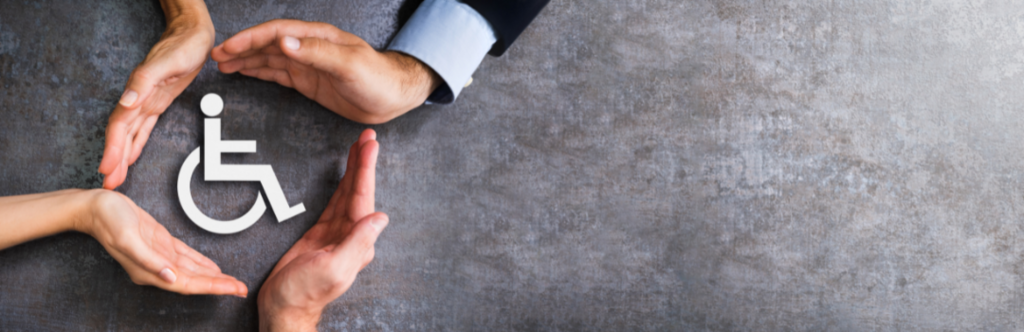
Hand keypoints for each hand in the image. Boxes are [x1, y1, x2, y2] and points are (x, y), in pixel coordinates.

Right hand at [79, 190, 247, 296]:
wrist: (95, 206)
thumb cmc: (108, 220)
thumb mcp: (126, 238)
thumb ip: (148, 260)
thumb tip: (169, 277)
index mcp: (149, 270)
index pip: (187, 284)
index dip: (212, 287)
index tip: (233, 289)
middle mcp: (156, 267)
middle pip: (194, 280)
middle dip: (219, 285)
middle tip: (242, 288)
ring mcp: (159, 256)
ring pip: (192, 271)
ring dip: (213, 277)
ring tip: (233, 282)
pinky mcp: (160, 243)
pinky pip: (186, 257)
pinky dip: (201, 263)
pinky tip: (213, 269)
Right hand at [98, 2, 214, 189]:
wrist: (193, 36)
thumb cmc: (181, 46)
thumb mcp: (165, 63)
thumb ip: (144, 82)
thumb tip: (127, 102)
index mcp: (136, 93)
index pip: (119, 126)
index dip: (112, 148)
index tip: (106, 168)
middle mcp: (137, 99)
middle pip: (120, 135)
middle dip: (113, 159)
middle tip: (108, 183)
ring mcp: (146, 102)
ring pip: (129, 135)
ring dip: (122, 156)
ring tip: (116, 177)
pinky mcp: (157, 103)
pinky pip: (143, 128)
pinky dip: (136, 144)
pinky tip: (132, 156)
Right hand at [211, 19, 439, 124]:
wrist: (394, 97)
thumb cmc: (379, 78)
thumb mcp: (349, 64)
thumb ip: (317, 53)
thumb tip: (285, 43)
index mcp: (318, 37)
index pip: (276, 33)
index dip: (250, 39)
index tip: (229, 46)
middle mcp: (310, 48)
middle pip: (267, 44)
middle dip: (241, 49)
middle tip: (215, 56)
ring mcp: (308, 64)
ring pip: (269, 59)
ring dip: (245, 61)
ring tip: (222, 65)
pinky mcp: (309, 81)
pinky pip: (278, 74)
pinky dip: (259, 73)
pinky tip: (245, 73)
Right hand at [258, 129, 387, 330]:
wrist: (283, 307)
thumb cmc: (305, 293)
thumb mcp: (332, 268)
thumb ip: (356, 243)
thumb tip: (380, 218)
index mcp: (358, 242)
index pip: (364, 199)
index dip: (366, 171)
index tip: (369, 147)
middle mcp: (352, 236)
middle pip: (360, 192)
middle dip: (364, 163)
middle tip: (368, 137)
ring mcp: (338, 233)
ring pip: (349, 194)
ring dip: (355, 170)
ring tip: (360, 146)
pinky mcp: (323, 233)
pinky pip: (336, 202)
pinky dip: (342, 184)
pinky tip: (347, 173)